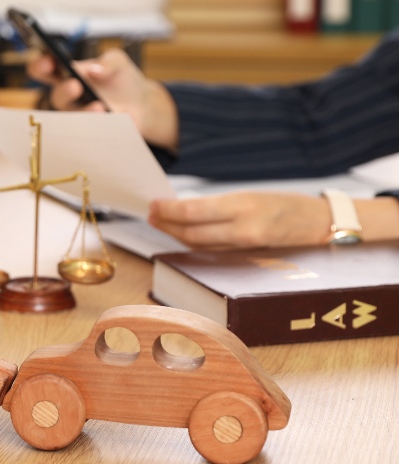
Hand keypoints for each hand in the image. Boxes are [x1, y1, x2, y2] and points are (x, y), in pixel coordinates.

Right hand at [27, 49, 178, 150]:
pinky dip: (98, 124)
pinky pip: (87, 132)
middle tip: (75, 85)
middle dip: (64, 90)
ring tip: (99, 106)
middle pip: (56, 95)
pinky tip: (110, 117)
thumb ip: (108, 62)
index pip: (43, 69)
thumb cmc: (122, 79)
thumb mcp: (118, 62)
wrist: (141, 104)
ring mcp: (76, 117)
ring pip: (72, 118)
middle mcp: (67, 97)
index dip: (40, 65)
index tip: (49, 62)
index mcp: (66, 74)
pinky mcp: (88, 132)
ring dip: (84, 112)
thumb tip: (94, 69)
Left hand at [148, 192, 331, 247]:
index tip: (152, 204)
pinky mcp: (248, 258)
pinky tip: (184, 236)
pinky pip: (214, 253)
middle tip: (151, 215)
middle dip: (166, 225)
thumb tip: (184, 208)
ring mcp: (245, 247)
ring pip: (200, 245)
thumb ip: (221, 205)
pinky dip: (195, 245)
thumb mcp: (253, 196)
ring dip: (176, 235)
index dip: (168, 210)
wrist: (322, 225)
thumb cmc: (287, 205)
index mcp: (243, 205)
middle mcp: (243, 228)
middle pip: (191, 233)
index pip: (193, 211)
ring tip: (161, 224)